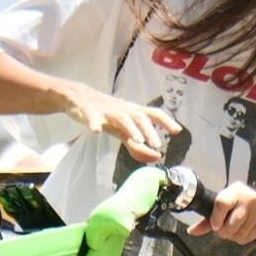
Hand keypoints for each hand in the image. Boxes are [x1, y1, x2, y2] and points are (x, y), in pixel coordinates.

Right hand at [62, 84, 179, 161]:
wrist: (78, 97)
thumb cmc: (106, 114)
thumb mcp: (122, 131)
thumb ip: (136, 145)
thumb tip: (156, 158)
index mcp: (132, 112)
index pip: (153, 114)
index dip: (165, 121)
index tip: (177, 131)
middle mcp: (123, 110)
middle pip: (139, 117)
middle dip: (149, 130)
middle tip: (157, 145)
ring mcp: (107, 110)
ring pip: (121, 117)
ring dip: (131, 128)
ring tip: (138, 140)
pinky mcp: (89, 111)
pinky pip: (92, 117)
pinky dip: (94, 123)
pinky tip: (97, 131)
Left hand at [195, 182, 255, 244]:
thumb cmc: (243, 202)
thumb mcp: (228, 202)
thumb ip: (208, 217)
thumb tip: (191, 231)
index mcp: (235, 191)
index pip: (222, 204)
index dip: (216, 218)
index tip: (215, 226)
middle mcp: (248, 199)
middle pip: (230, 225)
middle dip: (223, 232)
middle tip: (224, 229)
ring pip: (238, 234)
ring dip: (233, 237)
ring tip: (235, 229)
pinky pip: (247, 238)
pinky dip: (242, 238)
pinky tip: (245, 230)